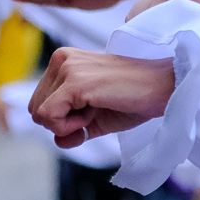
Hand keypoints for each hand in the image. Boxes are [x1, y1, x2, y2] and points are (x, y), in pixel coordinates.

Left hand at [27, 47, 176, 147]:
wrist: (165, 88)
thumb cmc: (135, 99)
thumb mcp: (95, 114)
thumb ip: (71, 126)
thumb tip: (58, 140)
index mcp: (65, 60)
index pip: (40, 102)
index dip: (62, 118)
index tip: (92, 110)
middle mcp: (62, 58)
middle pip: (35, 109)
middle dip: (62, 121)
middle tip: (94, 111)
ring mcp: (68, 68)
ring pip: (39, 114)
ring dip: (67, 123)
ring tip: (97, 108)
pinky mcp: (75, 81)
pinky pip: (48, 116)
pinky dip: (68, 126)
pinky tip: (93, 113)